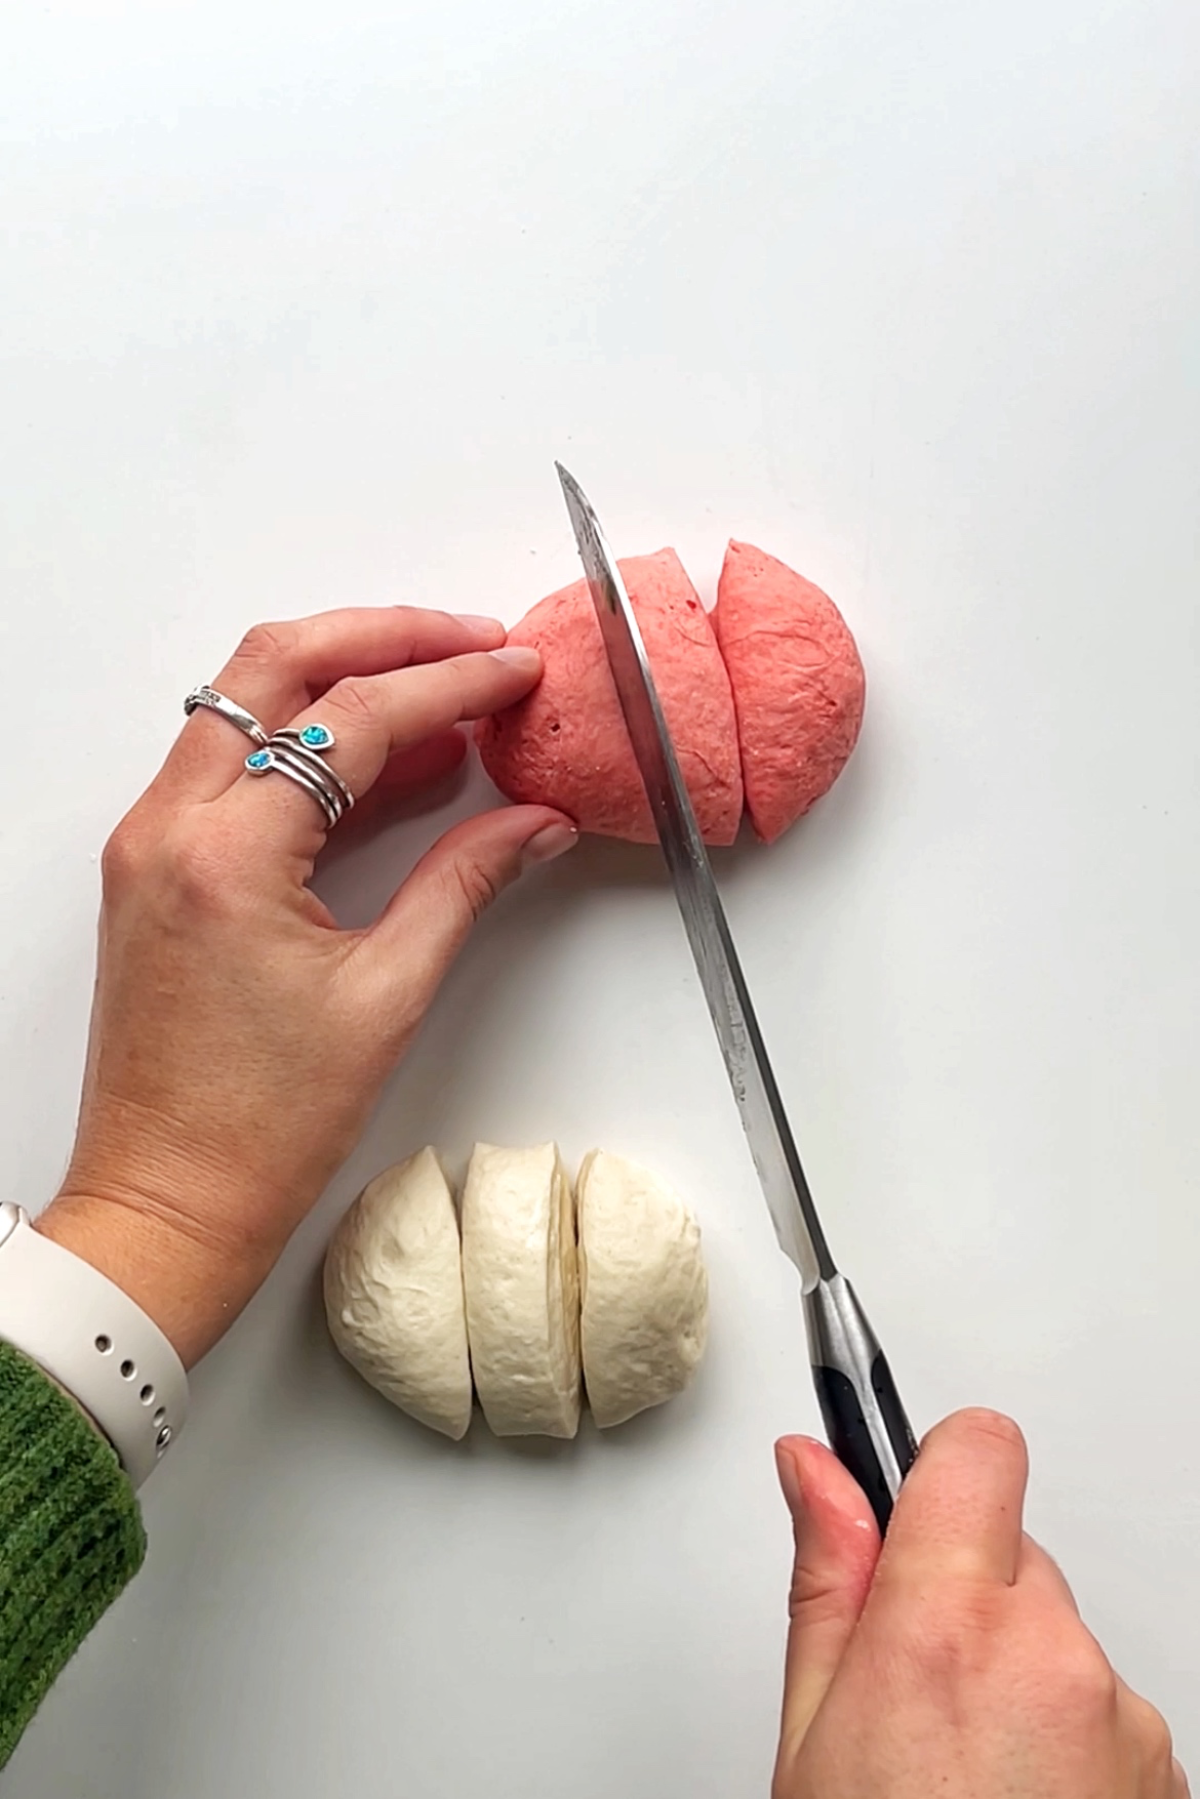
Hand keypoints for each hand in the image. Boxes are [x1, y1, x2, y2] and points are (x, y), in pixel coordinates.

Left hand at [38, 607, 575, 1365]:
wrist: (167, 1204)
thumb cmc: (259, 1128)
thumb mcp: (386, 996)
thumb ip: (464, 885)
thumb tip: (532, 821)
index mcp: (225, 857)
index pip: (351, 719)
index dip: (449, 684)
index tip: (513, 671)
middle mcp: (168, 828)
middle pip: (276, 665)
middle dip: (385, 635)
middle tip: (474, 641)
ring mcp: (151, 842)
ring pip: (246, 701)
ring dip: (345, 679)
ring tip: (448, 694)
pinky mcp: (155, 867)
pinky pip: (234, 765)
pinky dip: (309, 742)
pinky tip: (390, 761)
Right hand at [773, 1409, 1185, 1798]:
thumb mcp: (810, 1732)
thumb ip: (828, 1577)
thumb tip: (816, 1468)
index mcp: (949, 1628)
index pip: (974, 1450)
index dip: (932, 1465)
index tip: (906, 1498)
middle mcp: (1053, 1657)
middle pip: (1012, 1554)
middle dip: (962, 1594)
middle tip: (909, 1690)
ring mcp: (1122, 1720)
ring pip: (1058, 1636)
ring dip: (1016, 1674)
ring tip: (960, 1773)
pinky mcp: (1164, 1771)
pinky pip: (1102, 1706)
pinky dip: (1062, 1738)